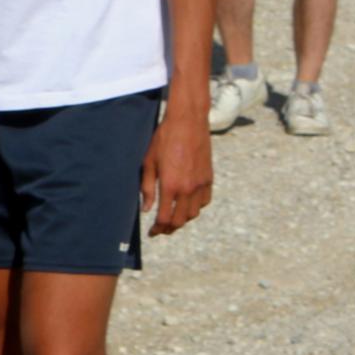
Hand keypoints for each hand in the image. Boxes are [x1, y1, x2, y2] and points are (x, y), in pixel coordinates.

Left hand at [142, 103, 212, 236]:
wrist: (187, 122)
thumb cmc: (164, 139)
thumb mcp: (149, 162)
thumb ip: (147, 188)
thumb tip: (146, 209)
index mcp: (170, 185)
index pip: (165, 218)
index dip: (158, 229)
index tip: (153, 233)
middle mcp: (188, 188)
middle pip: (180, 220)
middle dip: (170, 228)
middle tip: (162, 230)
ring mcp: (200, 184)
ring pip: (194, 213)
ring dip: (183, 220)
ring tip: (173, 219)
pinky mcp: (209, 178)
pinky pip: (204, 201)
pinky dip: (196, 207)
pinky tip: (187, 204)